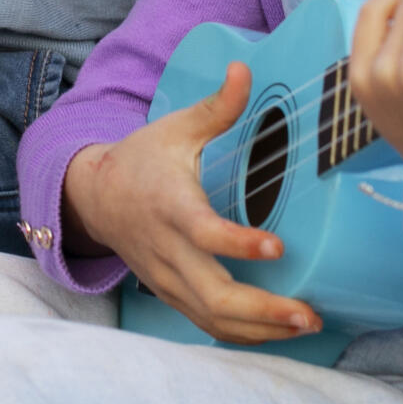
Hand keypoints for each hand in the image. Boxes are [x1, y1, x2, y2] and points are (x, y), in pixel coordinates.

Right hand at [61, 61, 321, 344]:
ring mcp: (168, 279)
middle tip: (309, 313)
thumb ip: (215, 107)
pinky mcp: (170, 294)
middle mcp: (168, 250)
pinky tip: (280, 334)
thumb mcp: (175, 128)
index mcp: (170, 205)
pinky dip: (243, 335)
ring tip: (307, 325)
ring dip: (261, 330)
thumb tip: (244, 68)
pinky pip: (207, 324)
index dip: (238, 243)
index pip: (203, 232)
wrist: (94, 198)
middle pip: (213, 294)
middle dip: (263, 311)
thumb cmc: (142, 159)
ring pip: (213, 318)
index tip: (278, 246)